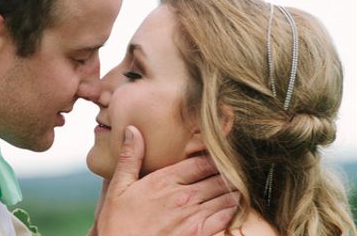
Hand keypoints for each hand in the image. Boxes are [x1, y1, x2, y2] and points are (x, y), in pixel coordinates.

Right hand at [95, 126, 238, 235]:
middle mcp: (183, 197)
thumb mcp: (118, 187)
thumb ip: (129, 158)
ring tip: (238, 181)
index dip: (213, 155)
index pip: (200, 162)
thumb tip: (132, 130)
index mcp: (165, 181)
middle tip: (234, 164)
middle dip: (227, 170)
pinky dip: (233, 208)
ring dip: (233, 188)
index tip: (219, 151)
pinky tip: (234, 204)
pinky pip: (226, 218)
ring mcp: (193, 218)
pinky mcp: (199, 235)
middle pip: (217, 177)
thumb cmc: (118, 223)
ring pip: (225, 197)